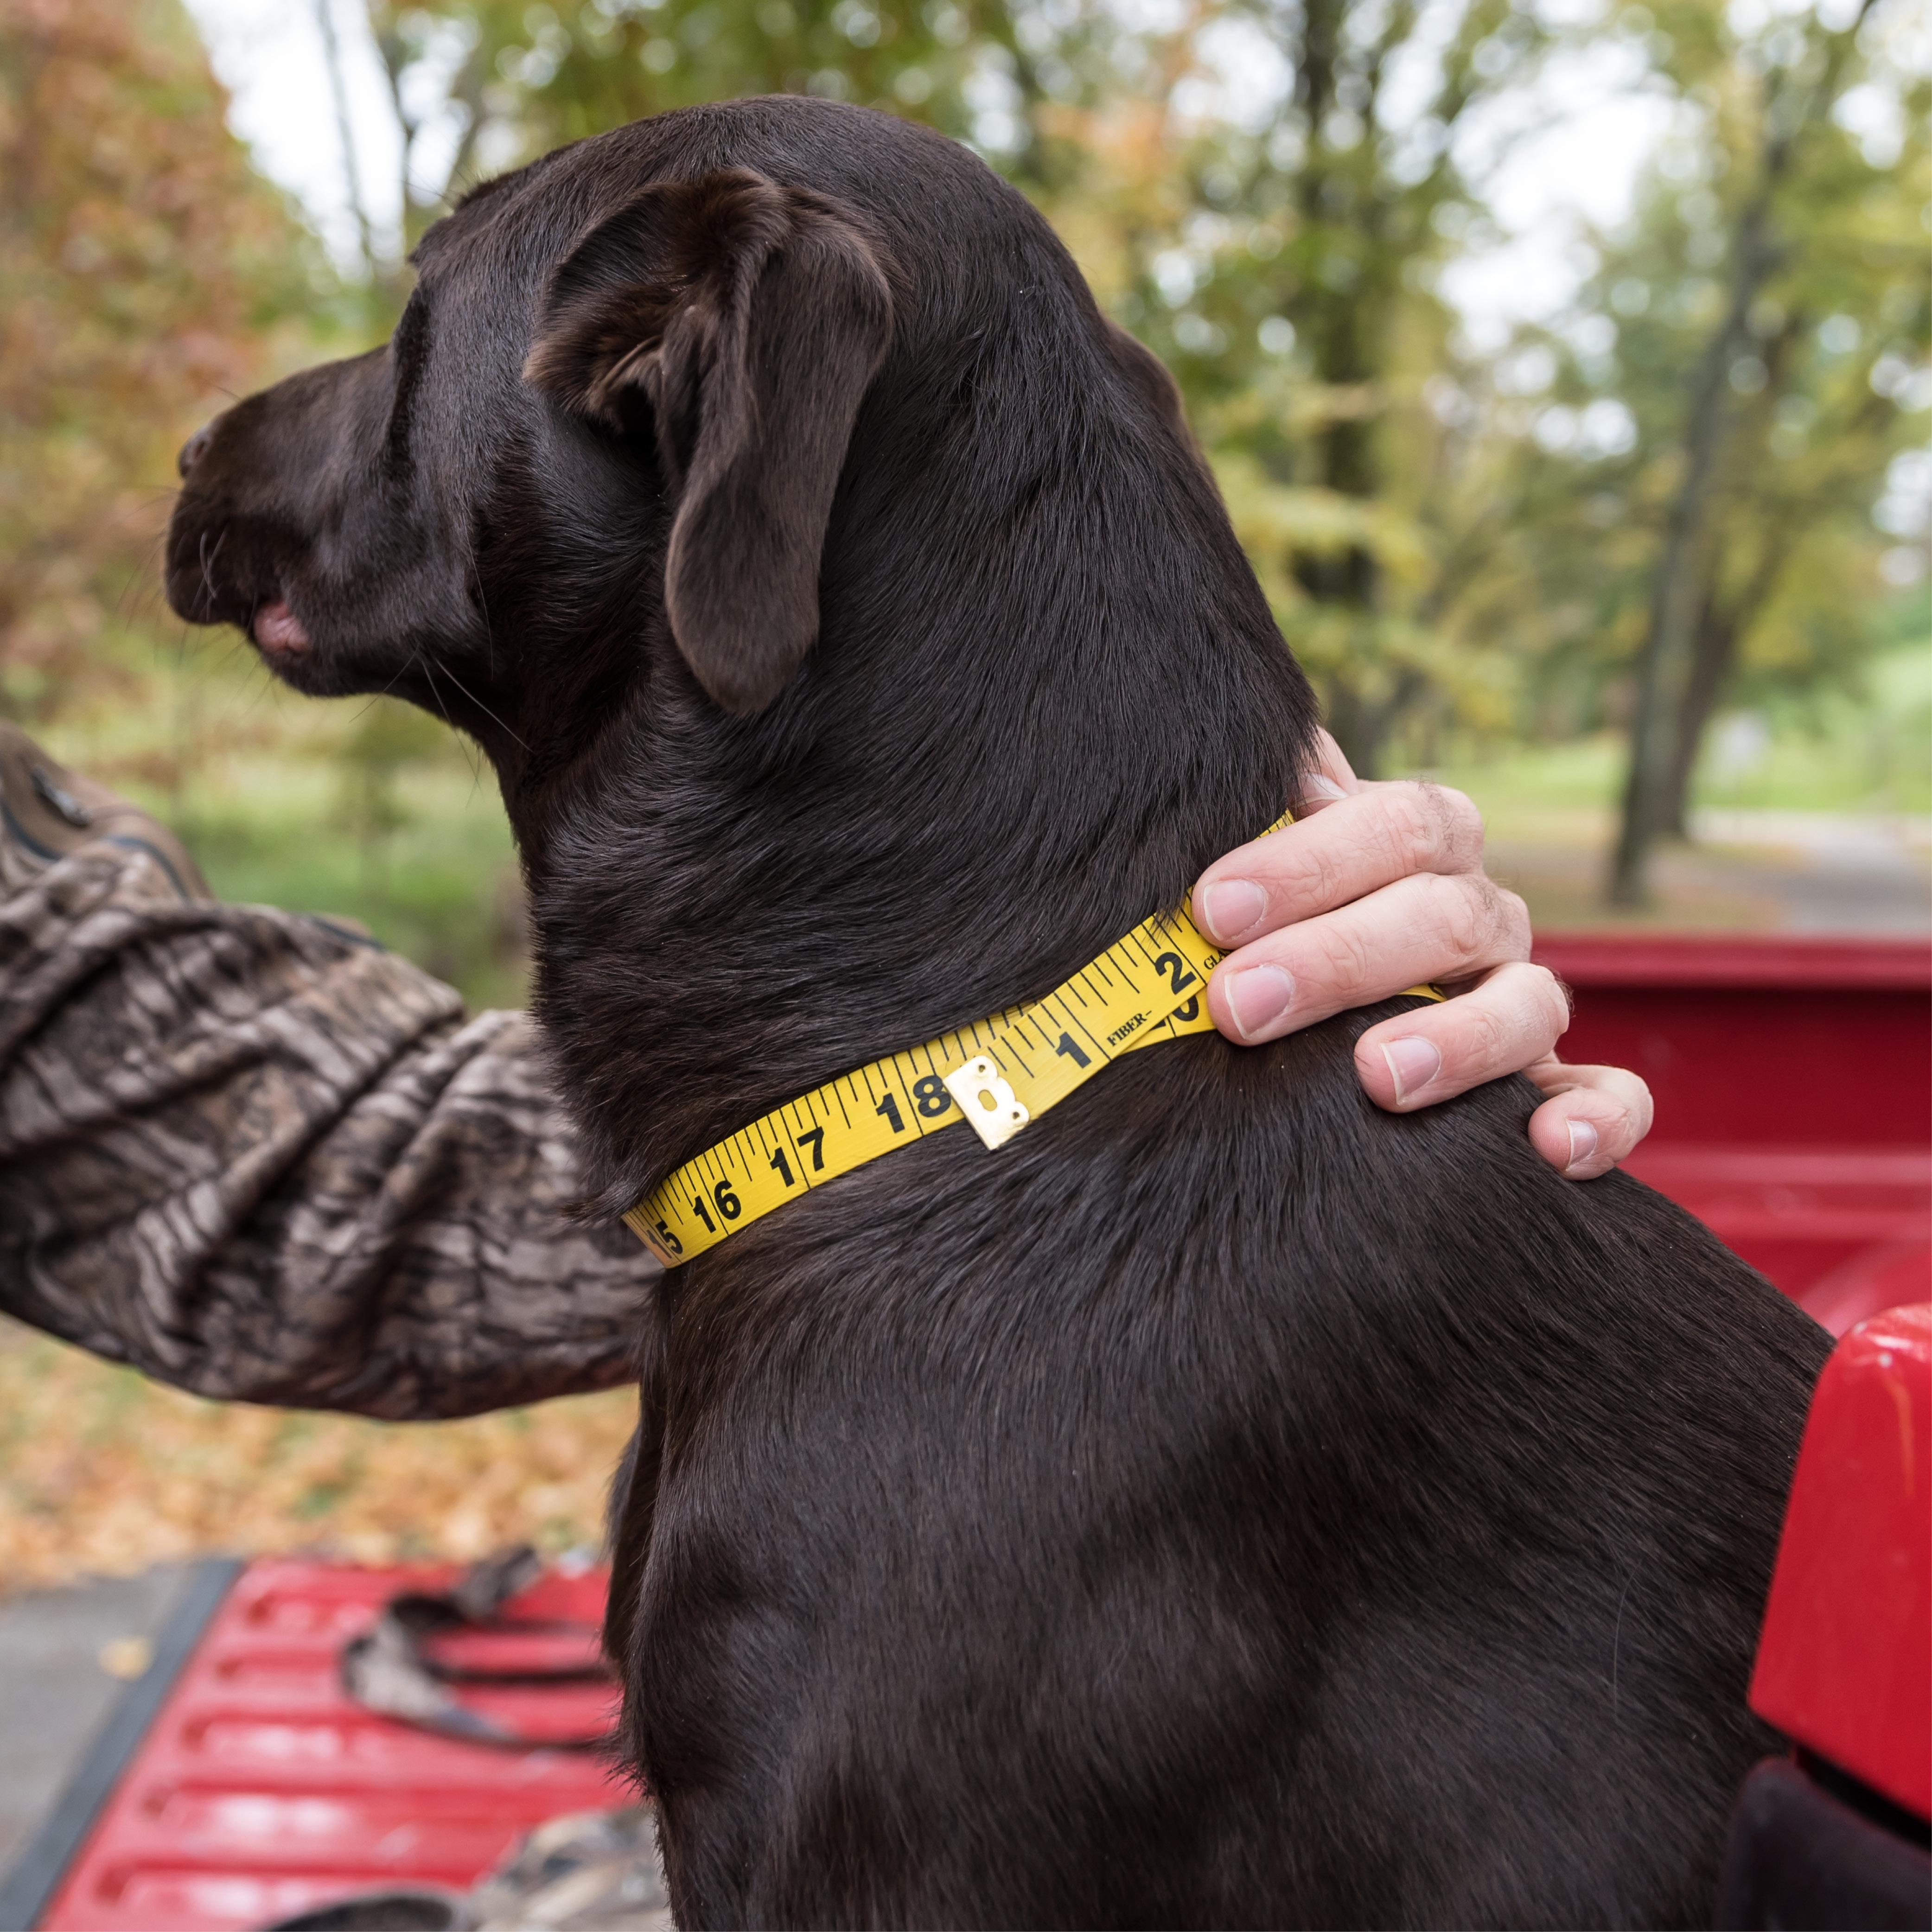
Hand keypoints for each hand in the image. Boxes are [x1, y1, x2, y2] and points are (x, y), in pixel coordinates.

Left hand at [1190, 730, 1652, 1179]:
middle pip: (1443, 915)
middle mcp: (1482, 913)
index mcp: (1425, 840)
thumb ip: (1262, 804)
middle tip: (1239, 1005)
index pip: (1396, 826)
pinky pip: (1611, 1098)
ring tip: (1379, 1077)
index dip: (1307, 862)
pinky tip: (1552, 1145)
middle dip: (1336, 960)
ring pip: (1529, 1003)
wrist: (1315, 1002)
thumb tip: (1239, 759)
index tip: (1214, 909)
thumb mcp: (1261, 858)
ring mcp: (1524, 999)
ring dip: (1459, 1040)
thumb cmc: (1268, 918)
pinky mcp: (1553, 1086)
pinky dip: (1598, 1119)